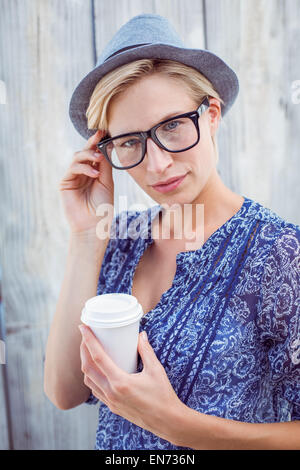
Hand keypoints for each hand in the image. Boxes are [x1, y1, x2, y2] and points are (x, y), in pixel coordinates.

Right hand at [59, 130, 113, 233]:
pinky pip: (73, 168)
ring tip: (98, 158)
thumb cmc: (102, 207)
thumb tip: (107, 146)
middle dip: (92, 143)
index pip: (95, 154)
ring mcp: (73, 177)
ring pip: (77, 157)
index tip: (105, 132)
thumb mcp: (107, 183)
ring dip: (88, 154)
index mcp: (94, 172)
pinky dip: (83, 167)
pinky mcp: (65, 182)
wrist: (93, 225)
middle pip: (84, 152)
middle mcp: (83, 173)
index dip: (98, 142)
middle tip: (100, 135)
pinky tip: (94, 173)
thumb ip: (105, 165)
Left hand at [78, 325, 183, 443]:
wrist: (167, 421)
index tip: (83, 328)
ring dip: (86, 364)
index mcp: (120, 382)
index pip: (98, 358)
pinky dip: (92, 377)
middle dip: (83, 350)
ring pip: (89, 381)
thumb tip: (140, 335)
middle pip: (88, 368)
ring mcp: (110, 402)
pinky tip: (97, 370)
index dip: (89, 341)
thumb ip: (146, 351)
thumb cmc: (163, 396)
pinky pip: (95, 390)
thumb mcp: (156, 370)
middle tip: (85, 336)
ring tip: (89, 351)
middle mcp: (112, 393)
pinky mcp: (113, 407)